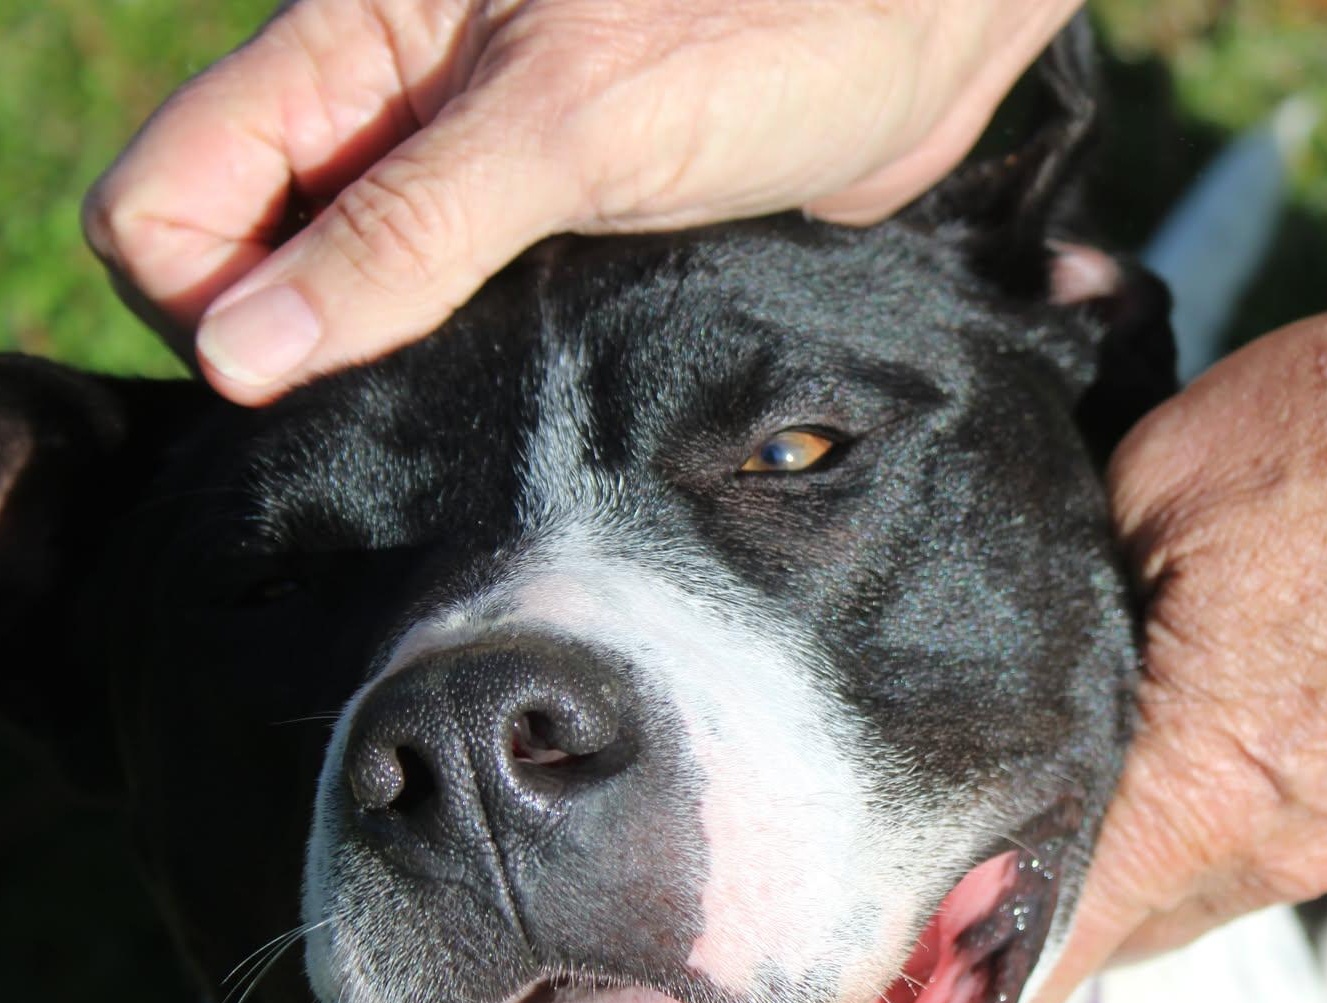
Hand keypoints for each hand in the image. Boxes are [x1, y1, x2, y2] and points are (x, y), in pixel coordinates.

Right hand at [83, 0, 1080, 403]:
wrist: (909, 31)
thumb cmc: (764, 31)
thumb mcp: (567, 128)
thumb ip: (401, 234)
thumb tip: (243, 347)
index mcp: (350, 45)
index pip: (167, 190)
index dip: (198, 299)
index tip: (287, 374)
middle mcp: (381, 111)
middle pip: (231, 249)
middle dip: (272, 340)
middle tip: (387, 390)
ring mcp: (452, 174)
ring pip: (330, 291)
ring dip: (356, 362)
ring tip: (452, 392)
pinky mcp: (528, 226)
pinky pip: (430, 310)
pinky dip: (432, 359)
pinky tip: (489, 385)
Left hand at [1014, 305, 1326, 1002]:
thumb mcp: (1142, 506)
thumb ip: (1063, 629)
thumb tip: (1002, 696)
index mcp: (1200, 782)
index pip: (1065, 937)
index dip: (979, 965)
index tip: (916, 962)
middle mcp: (1279, 838)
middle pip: (1123, 935)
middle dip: (1039, 917)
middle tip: (957, 874)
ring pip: (1191, 898)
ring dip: (1118, 877)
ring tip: (1040, 823)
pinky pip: (1256, 853)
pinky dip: (1190, 840)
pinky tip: (1151, 776)